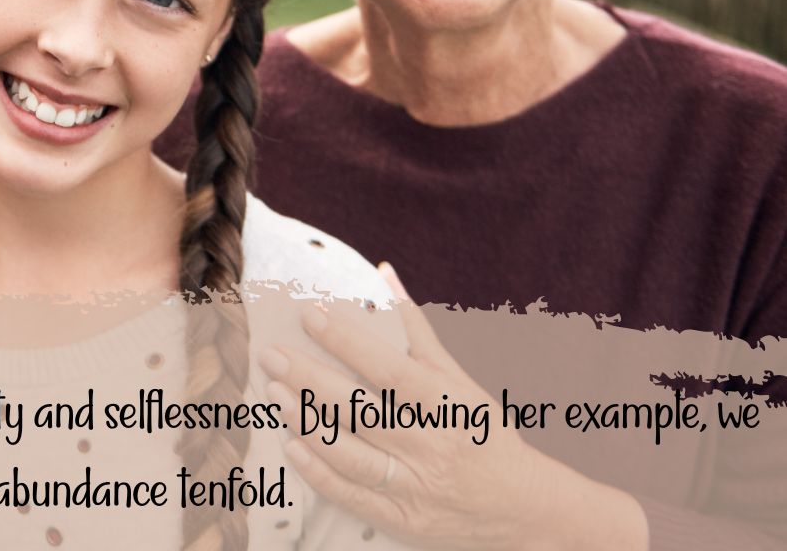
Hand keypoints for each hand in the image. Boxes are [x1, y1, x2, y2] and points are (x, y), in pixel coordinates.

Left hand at [263, 265, 645, 550]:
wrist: (522, 509)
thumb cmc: (483, 432)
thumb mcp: (460, 379)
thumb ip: (417, 329)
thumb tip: (383, 274)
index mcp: (446, 404)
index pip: (389, 368)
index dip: (348, 342)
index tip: (309, 316)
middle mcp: (430, 445)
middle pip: (363, 410)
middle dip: (312, 380)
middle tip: (272, 355)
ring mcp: (416, 487)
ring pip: (353, 454)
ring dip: (309, 423)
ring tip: (276, 394)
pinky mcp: (403, 519)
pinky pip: (353, 496)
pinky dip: (320, 473)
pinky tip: (292, 446)